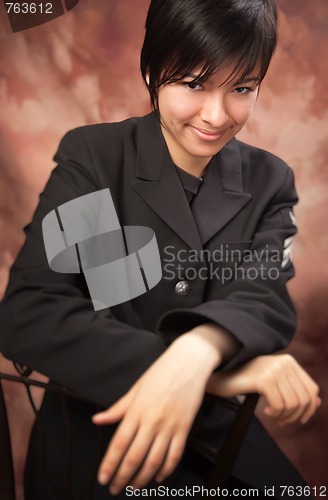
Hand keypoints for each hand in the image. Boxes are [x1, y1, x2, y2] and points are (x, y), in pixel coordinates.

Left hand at [92, 324, 229, 494]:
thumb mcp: (136, 388)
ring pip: (154, 461)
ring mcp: (169, 426)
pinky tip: (158, 477)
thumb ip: (117, 408)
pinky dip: (166, 470)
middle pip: (134, 457)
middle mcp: (152, 420)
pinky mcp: (184, 428)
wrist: (189, 362)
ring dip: (142, 479)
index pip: (119, 443)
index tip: (103, 478)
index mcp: (136, 410)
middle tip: (115, 489)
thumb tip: (98, 419)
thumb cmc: (162, 372)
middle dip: (122, 477)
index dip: (109, 464)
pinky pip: (175, 455)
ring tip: (134, 487)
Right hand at [206, 354, 320, 424]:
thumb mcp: (274, 382)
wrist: (221, 375)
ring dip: (284, 417)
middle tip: (281, 421)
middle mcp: (284, 362)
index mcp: (289, 361)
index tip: (298, 419)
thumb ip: (295, 390)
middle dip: (295, 416)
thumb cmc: (246, 381)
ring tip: (272, 415)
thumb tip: (318, 403)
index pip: (312, 390)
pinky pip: (280, 406)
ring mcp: (274, 369)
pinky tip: (264, 411)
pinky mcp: (264, 379)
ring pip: (293, 404)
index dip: (309, 409)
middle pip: (304, 399)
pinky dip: (275, 414)